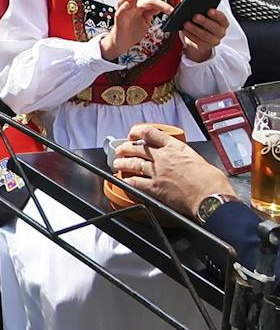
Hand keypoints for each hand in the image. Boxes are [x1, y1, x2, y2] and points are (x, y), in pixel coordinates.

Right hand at [100, 0, 171, 61]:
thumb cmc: (132, 31)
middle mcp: (130, 8)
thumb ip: (150, 13)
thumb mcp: (145, 21)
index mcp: (138, 8)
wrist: (122, 42)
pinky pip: (119, 13)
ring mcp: (124, 13)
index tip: (169, 6)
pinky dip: (122, 8)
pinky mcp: (119, 21)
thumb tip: (160, 6)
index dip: (158, 0)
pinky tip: (127, 4)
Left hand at [113, 124, 235, 217]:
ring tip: (117, 163)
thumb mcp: (199, 159)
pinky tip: (125, 181)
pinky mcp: (156, 188)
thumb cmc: (212, 181)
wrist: (212, 198)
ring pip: (134, 164)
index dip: (138, 131)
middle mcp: (163, 158)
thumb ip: (186, 157)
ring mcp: (157, 172)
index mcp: (174, 148)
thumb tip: (186, 160)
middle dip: (125, 148)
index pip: (150, 132)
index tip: (133, 134)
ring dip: (123, 163)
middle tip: (121, 149)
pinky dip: (129, 181)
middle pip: (137, 148)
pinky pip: (137, 183)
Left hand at [181, 6, 228, 62]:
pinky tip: (184, 30)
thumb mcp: (199, 14)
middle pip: (214, 27)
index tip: (209, 10)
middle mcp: (220, 32)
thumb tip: (176, 5)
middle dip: (204, 21)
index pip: (222, 18)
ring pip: (206, 36)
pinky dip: (190, 36)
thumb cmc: (199, 22)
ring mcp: (214, 40)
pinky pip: (198, 42)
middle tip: (195, 16)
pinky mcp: (205, 46)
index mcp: (222, 22)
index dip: (216, 14)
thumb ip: (193, 8)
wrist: (196, 37)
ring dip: (195, 29)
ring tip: (186, 23)